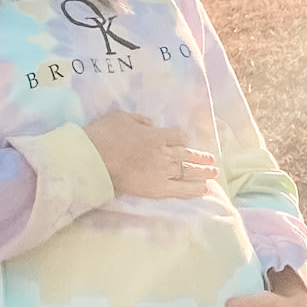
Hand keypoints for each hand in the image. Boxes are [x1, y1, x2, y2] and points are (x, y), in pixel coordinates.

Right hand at [84, 110, 215, 199]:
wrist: (93, 158)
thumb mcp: (121, 117)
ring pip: (188, 171)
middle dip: (200, 157)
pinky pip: (180, 189)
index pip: (178, 136)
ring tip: (213, 173)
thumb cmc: (103, 135)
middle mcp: (163, 153)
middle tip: (211, 159)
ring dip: (202, 172)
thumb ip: (139, 120)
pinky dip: (193, 189)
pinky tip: (203, 189)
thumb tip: (151, 123)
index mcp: (156, 135)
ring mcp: (161, 172)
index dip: (182, 139)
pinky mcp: (156, 188)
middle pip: (187, 154)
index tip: (184, 142)